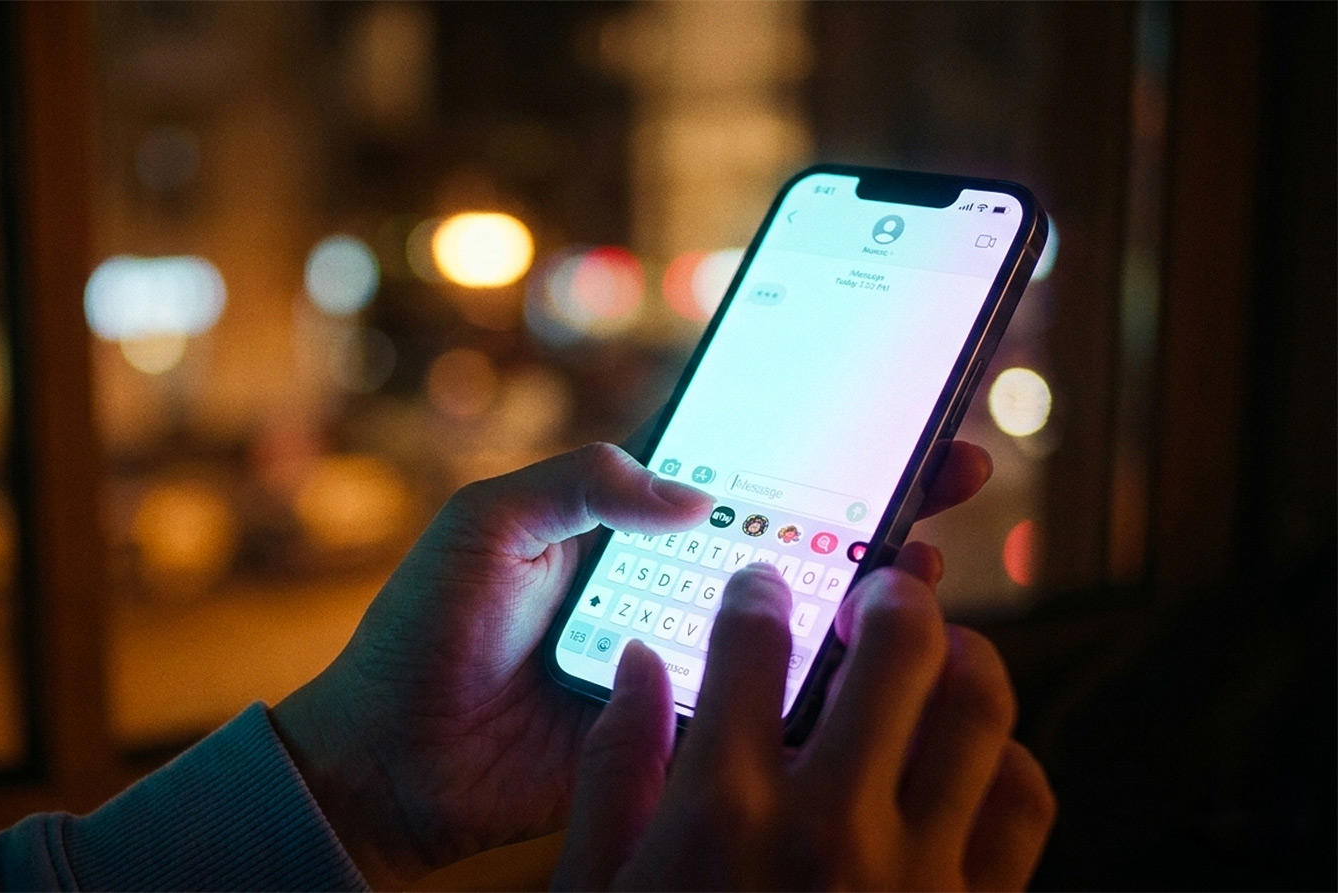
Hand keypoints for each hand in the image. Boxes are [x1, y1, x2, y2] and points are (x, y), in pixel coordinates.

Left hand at [272, 440, 992, 887]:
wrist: (393, 758)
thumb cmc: (426, 630)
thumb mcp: (487, 524)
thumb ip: (580, 481)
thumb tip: (692, 489)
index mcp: (624, 521)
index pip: (738, 465)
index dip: (810, 435)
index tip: (886, 406)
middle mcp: (669, 581)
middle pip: (791, 532)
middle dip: (873, 496)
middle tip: (950, 467)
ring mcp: (684, 653)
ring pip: (797, 615)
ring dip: (868, 586)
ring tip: (923, 558)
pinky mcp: (684, 725)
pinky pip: (769, 699)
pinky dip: (830, 678)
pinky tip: (877, 653)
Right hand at [554, 551, 1055, 890]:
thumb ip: (610, 775)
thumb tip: (633, 663)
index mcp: (721, 811)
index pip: (753, 641)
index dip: (762, 590)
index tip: (765, 585)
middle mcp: (829, 823)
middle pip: (895, 646)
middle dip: (889, 594)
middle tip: (878, 591)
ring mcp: (915, 873)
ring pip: (979, 708)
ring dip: (964, 657)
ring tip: (939, 652)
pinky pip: (1025, 804)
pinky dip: (1009, 759)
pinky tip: (973, 757)